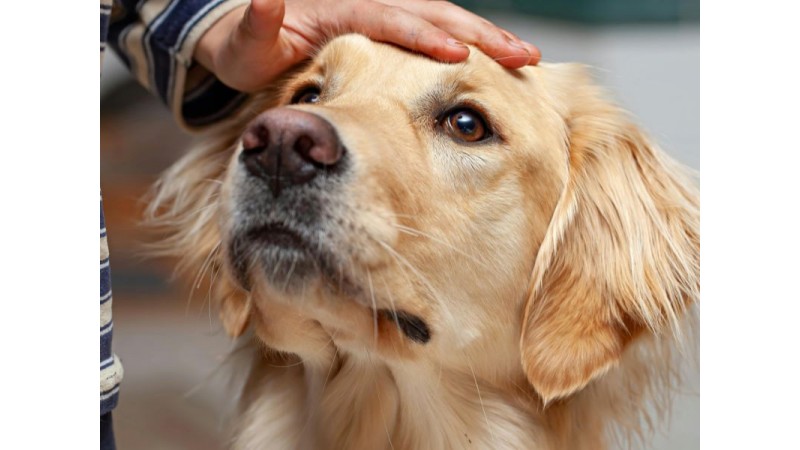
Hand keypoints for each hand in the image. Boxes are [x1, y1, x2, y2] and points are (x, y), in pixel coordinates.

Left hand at [195, 0, 540, 92]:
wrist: (248, 35)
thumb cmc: (248, 48)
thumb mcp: (245, 43)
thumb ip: (258, 26)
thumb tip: (265, 0)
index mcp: (342, 6)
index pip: (393, 19)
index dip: (425, 36)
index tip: (458, 56)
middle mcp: (369, 2)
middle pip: (433, 12)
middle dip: (479, 33)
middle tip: (521, 56)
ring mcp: (382, 11)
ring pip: (442, 18)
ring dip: (483, 37)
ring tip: (522, 57)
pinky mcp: (388, 25)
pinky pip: (433, 29)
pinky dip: (465, 42)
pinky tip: (492, 60)